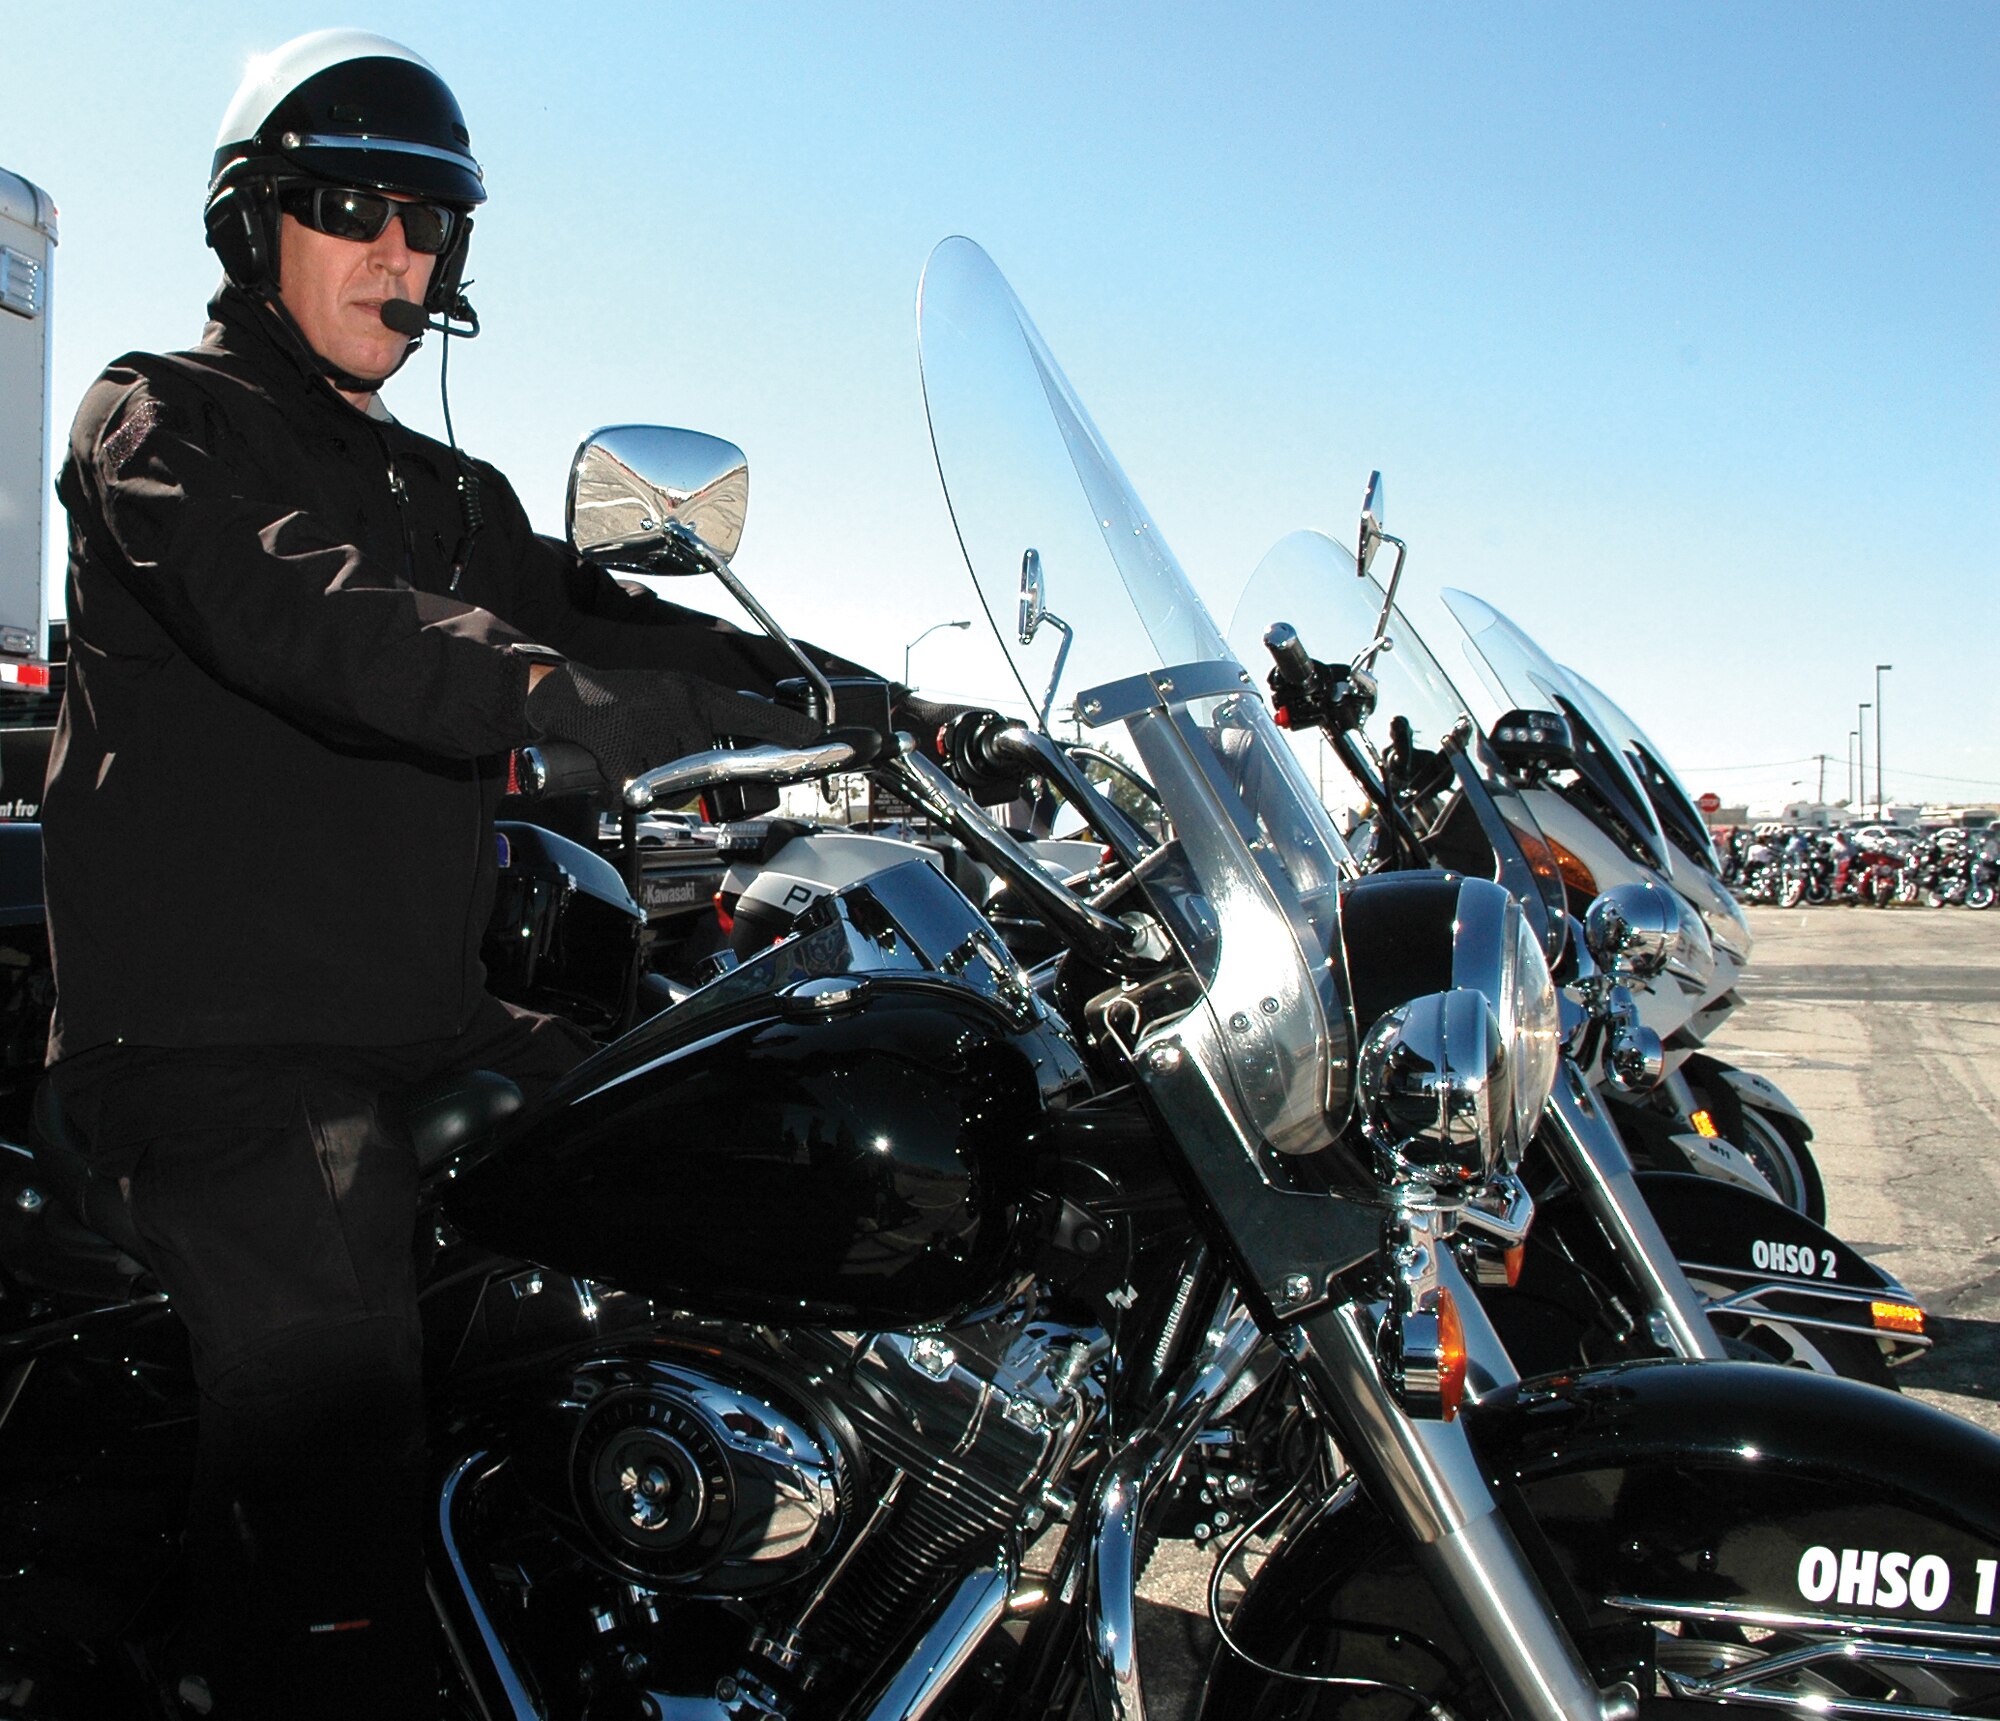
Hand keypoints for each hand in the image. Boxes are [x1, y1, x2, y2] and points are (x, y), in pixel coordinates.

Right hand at [526, 663, 821, 787]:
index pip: (748, 713)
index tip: (814, 738)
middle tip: (652, 758)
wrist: (561, 694)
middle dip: (680, 776)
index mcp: (693, 692)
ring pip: (671, 784)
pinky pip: (633, 791)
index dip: (782, 728)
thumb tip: (726, 762)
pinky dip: (618, 790)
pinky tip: (609, 770)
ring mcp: (650, 724)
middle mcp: (678, 704)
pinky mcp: (621, 747)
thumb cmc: (616, 700)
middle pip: (703, 768)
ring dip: (649, 784)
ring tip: (629, 758)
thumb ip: (696, 722)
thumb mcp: (666, 696)